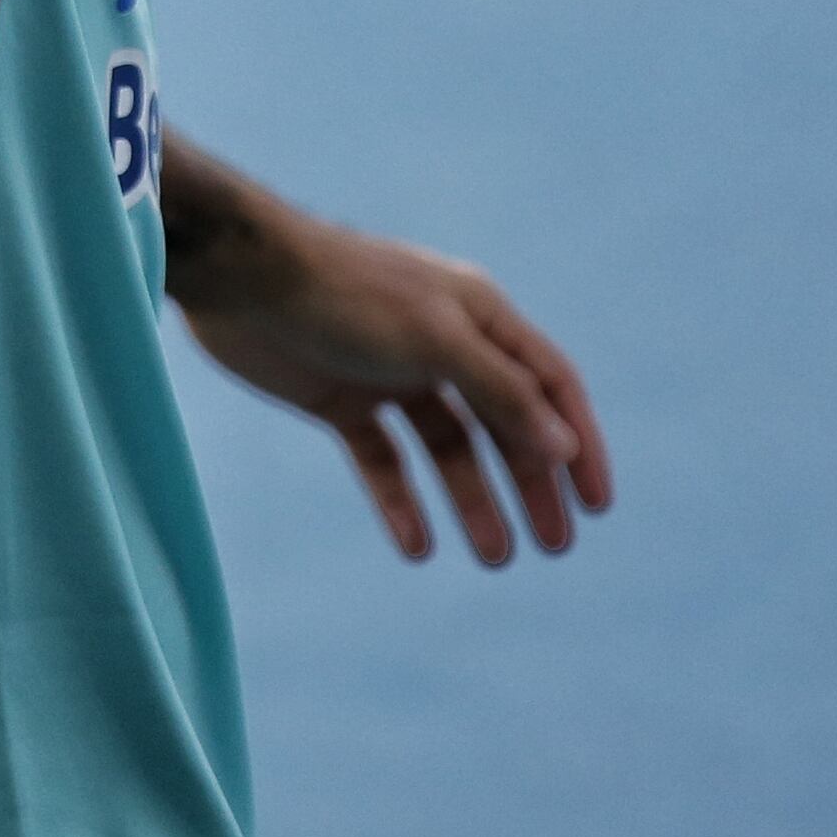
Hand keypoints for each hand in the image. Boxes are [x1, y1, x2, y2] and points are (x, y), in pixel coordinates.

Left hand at [171, 171, 611, 566]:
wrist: (239, 278)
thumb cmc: (345, 294)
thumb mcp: (434, 340)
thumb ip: (501, 393)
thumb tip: (565, 447)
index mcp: (478, 315)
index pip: (548, 386)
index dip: (579, 443)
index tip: (597, 507)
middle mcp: (442, 343)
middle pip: (503, 423)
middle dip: (531, 484)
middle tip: (554, 547)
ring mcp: (390, 372)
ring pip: (447, 447)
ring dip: (473, 500)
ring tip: (495, 558)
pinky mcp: (340, 397)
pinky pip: (383, 458)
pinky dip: (400, 501)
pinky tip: (416, 546)